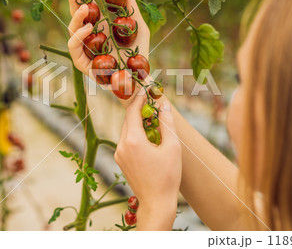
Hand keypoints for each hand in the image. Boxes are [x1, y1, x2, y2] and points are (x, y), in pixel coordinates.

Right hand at [65, 0, 149, 75]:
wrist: (140, 78)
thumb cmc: (139, 55)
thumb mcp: (139, 28)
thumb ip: (131, 10)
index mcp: (100, 26)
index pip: (85, 5)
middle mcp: (89, 36)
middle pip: (75, 14)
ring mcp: (85, 50)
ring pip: (72, 30)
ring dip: (76, 17)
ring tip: (85, 8)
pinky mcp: (82, 64)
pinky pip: (74, 48)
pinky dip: (79, 36)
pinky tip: (88, 27)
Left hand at [115, 90, 181, 229]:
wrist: (156, 203)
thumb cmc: (167, 177)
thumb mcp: (172, 147)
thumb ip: (167, 123)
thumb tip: (164, 105)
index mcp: (133, 140)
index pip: (132, 111)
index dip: (139, 98)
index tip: (145, 89)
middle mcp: (122, 145)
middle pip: (128, 120)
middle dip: (138, 109)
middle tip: (150, 100)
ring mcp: (119, 154)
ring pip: (126, 130)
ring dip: (137, 121)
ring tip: (151, 117)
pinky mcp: (121, 161)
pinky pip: (126, 140)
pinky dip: (135, 133)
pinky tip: (147, 135)